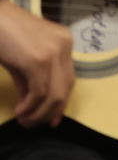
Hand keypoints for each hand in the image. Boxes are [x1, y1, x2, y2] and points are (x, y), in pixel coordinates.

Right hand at [0, 0, 74, 127]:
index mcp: (64, 43)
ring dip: (39, 113)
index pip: (69, 79)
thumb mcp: (23, 61)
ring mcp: (54, 52)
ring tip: (24, 119)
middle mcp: (65, 46)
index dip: (61, 103)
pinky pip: (41, 92)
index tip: (51, 120)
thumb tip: (35, 108)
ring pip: (55, 94)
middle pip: (66, 89)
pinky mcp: (40, 59)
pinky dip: (31, 107)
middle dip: (50, 112)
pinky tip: (20, 110)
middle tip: (32, 124)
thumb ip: (31, 83)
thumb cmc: (5, 35)